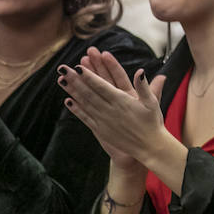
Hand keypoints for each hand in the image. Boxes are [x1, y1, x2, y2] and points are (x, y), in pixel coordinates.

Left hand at [60, 49, 167, 168]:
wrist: (149, 147)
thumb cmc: (152, 123)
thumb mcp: (152, 102)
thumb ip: (144, 87)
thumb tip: (140, 71)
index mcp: (122, 101)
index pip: (101, 86)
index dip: (88, 76)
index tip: (77, 66)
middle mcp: (110, 110)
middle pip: (89, 92)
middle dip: (75, 79)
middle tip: (62, 69)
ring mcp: (103, 121)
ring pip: (84, 103)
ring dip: (72, 91)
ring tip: (61, 80)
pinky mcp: (101, 130)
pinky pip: (86, 118)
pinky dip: (76, 109)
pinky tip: (68, 101)